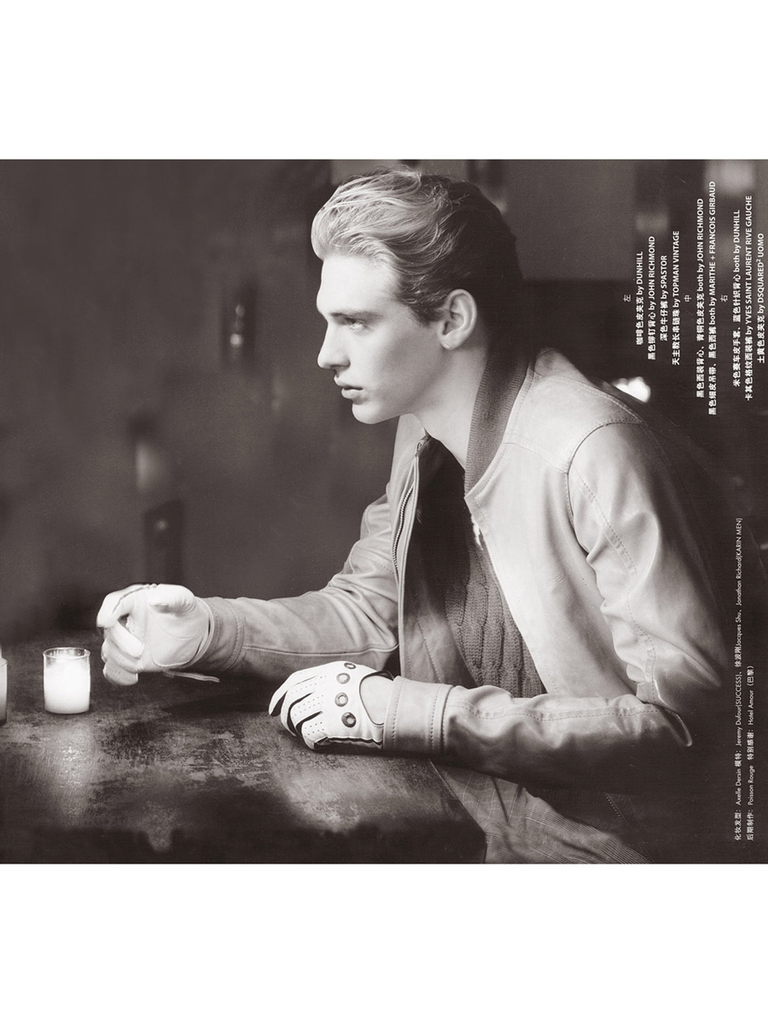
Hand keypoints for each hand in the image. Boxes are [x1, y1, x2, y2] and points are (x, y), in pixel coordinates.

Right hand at [97, 583, 212, 685]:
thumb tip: (154, 600)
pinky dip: (118, 676)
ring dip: (121, 660)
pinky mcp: (127, 658)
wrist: (191, 634)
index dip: (107, 611)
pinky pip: (112, 670)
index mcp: (135, 600)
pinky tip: (133, 678)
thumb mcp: (185, 601)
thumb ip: (173, 598)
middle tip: (139, 651)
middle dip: (121, 643)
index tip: (105, 621)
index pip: (115, 601)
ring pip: (109, 651)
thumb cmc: (185, 612)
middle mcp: (124, 619)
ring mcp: (124, 640)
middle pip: (110, 630)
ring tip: (140, 662)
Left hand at [268, 661, 392, 749]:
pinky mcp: (333, 723)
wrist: (399, 707)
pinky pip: (308, 734)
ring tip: (304, 734)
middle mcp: (326, 684)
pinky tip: (318, 743)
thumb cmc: (382, 694)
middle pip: (291, 699)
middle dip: (284, 715)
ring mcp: (329, 703)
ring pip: (295, 717)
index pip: (295, 680)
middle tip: (287, 726)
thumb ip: (334, 680)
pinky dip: (309, 741)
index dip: (280, 695)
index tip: (273, 707)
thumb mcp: (356, 675)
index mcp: (331, 671)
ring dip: (296, 729)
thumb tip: (311, 692)